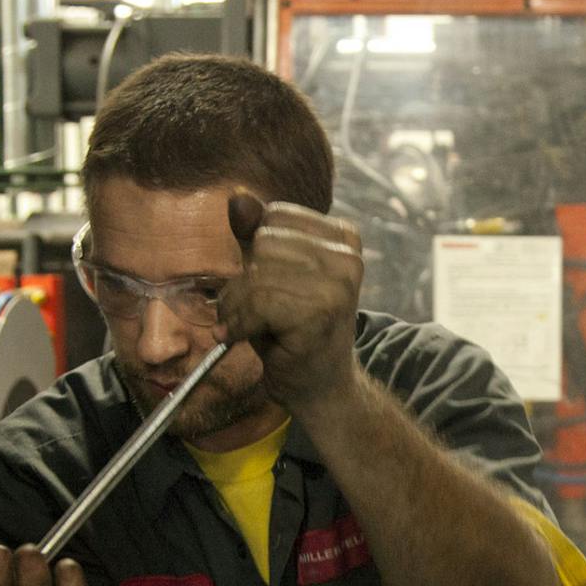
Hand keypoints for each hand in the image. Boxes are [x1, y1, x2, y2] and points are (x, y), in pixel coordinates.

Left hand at [216, 196, 363, 411]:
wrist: (320, 387)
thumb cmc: (292, 331)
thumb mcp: (271, 274)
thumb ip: (255, 235)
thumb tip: (237, 197)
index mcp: (343, 237)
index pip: (274, 215)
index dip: (256, 251)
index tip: (264, 285)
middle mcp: (348, 256)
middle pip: (264, 242)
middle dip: (244, 280)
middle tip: (252, 313)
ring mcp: (338, 284)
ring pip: (257, 273)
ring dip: (237, 306)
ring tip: (247, 327)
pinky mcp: (321, 312)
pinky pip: (258, 302)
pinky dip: (240, 324)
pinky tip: (243, 337)